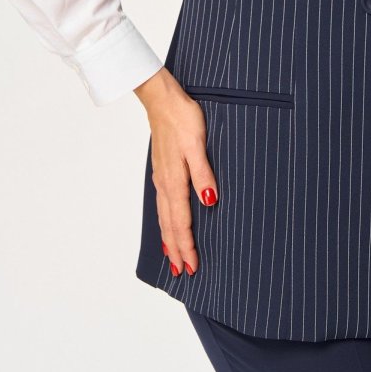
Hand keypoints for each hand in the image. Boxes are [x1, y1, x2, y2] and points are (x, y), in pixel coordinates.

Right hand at [134, 67, 218, 276]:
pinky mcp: (162, 170)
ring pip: (164, 216)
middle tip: (183, 272)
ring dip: (169, 238)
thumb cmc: (183, 118)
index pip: (181, 222)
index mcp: (174, 180)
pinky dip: (165, 221)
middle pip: (170, 225)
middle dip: (177, 249)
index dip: (187, 246)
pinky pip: (163, 204)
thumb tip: (209, 201)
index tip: (192, 267)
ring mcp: (161, 177)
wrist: (162, 99)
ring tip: (173, 257)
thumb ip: (203, 173)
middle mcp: (165, 183)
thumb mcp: (198, 143)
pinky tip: (168, 223)